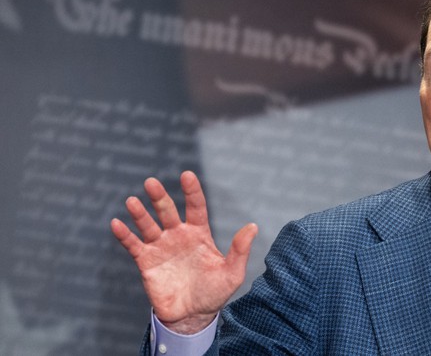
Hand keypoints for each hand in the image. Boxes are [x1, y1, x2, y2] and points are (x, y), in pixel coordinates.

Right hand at [110, 171, 257, 333]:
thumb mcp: (232, 273)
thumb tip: (253, 226)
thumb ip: (240, 250)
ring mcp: (161, 247)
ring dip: (140, 213)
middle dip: (160, 197)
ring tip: (132, 201)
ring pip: (148, 225)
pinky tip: (116, 224)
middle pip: (167, 211)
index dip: (192, 191)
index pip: (196, 207)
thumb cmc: (215, 293)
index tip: (187, 176)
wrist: (192, 317)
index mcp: (199, 234)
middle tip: (151, 183)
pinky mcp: (146, 262)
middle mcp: (178, 236)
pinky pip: (133, 245)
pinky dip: (125, 235)